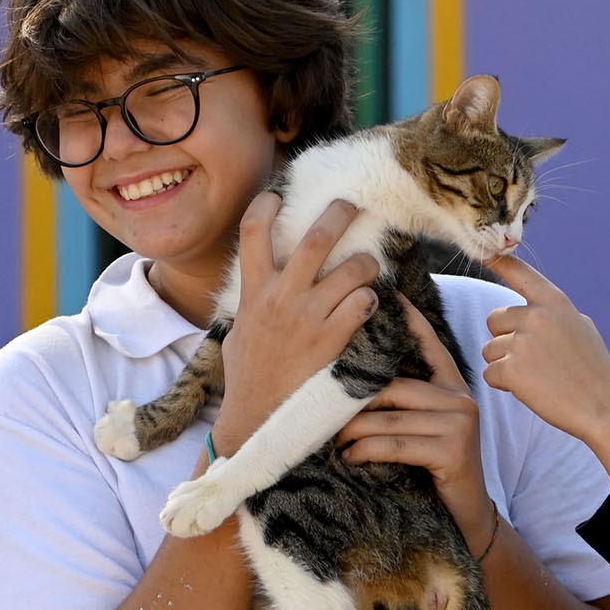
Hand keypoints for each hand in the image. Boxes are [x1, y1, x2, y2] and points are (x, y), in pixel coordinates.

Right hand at [215, 194, 379, 450]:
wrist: (260, 417)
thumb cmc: (249, 377)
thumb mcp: (238, 331)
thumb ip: (251, 303)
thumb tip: (257, 284)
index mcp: (254, 291)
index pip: (252, 231)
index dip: (266, 205)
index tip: (279, 193)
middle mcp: (281, 296)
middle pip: (315, 238)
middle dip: (339, 213)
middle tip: (352, 204)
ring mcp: (308, 316)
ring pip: (351, 268)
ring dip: (367, 263)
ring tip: (369, 267)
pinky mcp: (333, 338)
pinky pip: (364, 303)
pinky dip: (371, 299)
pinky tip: (369, 306)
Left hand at [338, 297, 494, 548]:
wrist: (465, 521)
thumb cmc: (433, 476)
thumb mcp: (419, 434)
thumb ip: (400, 407)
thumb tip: (352, 385)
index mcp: (453, 388)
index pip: (430, 346)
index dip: (410, 320)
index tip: (388, 293)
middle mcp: (461, 399)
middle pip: (394, 386)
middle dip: (353, 403)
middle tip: (320, 416)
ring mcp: (461, 423)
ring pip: (389, 417)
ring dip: (352, 434)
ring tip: (331, 445)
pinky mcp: (455, 450)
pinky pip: (396, 443)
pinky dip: (366, 452)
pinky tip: (350, 461)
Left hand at [481, 256, 609, 481]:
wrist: (604, 406)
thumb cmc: (594, 370)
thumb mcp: (581, 328)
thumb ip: (553, 314)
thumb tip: (531, 308)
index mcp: (555, 303)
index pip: (521, 274)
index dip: (500, 262)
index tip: (484, 251)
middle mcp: (536, 317)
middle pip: (494, 320)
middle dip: (505, 338)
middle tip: (532, 359)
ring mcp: (523, 343)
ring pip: (490, 349)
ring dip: (505, 364)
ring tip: (537, 377)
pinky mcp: (512, 369)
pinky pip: (491, 373)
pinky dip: (504, 384)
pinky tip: (531, 390)